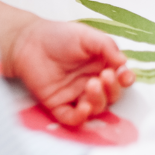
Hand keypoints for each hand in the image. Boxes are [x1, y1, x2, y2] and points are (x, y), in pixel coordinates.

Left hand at [6, 19, 134, 126]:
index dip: (126, 80)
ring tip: (92, 85)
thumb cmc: (58, 36)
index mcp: (101, 66)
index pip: (120, 79)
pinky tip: (83, 108)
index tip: (125, 76)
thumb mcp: (87, 36)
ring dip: (98, 101)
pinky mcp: (59, 105)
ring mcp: (76, 96)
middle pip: (111, 96)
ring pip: (96, 109)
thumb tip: (124, 61)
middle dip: (112, 89)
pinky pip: (73, 119)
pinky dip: (80, 117)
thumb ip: (107, 46)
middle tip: (105, 77)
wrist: (29, 42)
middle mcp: (92, 83)